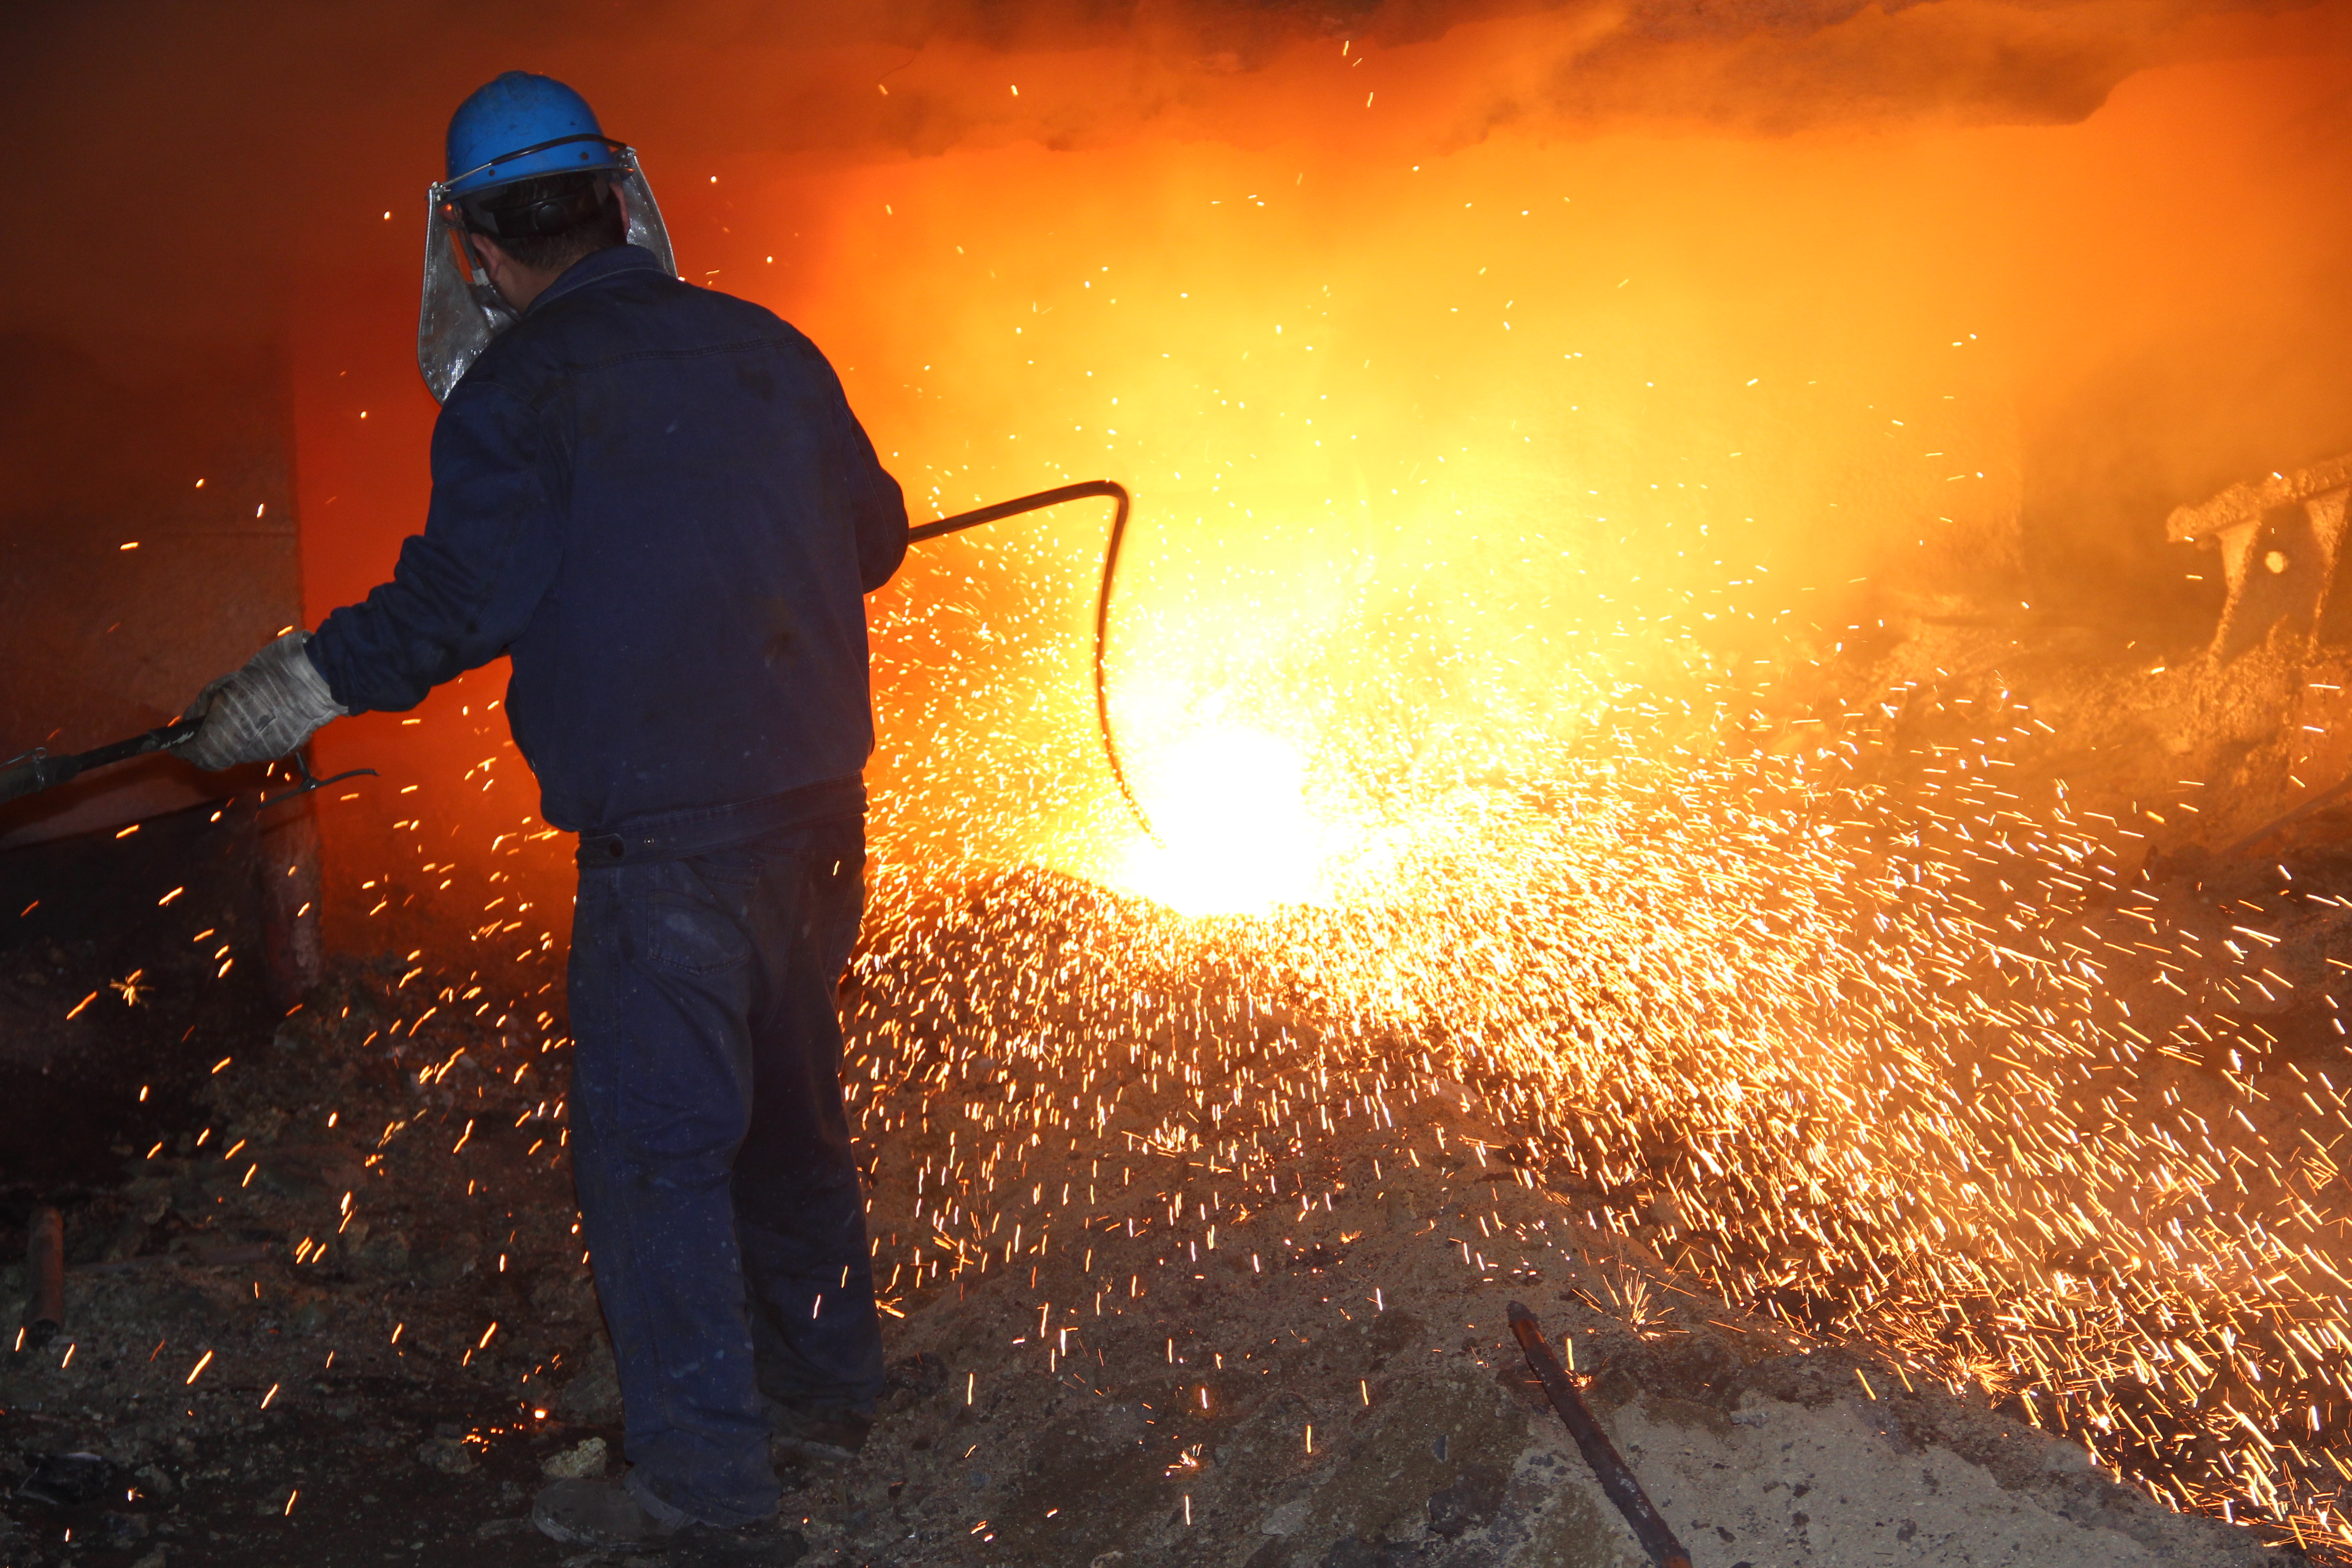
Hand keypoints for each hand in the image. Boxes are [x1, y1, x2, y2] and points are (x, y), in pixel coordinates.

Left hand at [179, 631, 348, 771]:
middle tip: (209, 720)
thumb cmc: (265, 677)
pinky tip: (265, 716)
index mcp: (221, 737)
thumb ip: (203, 706)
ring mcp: (266, 753)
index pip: (193, 754)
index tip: (179, 736)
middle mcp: (242, 754)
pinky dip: (258, 735)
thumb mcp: (224, 685)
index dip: (183, 746)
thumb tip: (190, 720)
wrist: (315, 680)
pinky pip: (262, 746)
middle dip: (209, 741)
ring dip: (235, 737)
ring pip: (240, 752)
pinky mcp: (286, 748)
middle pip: (217, 757)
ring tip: (243, 713)